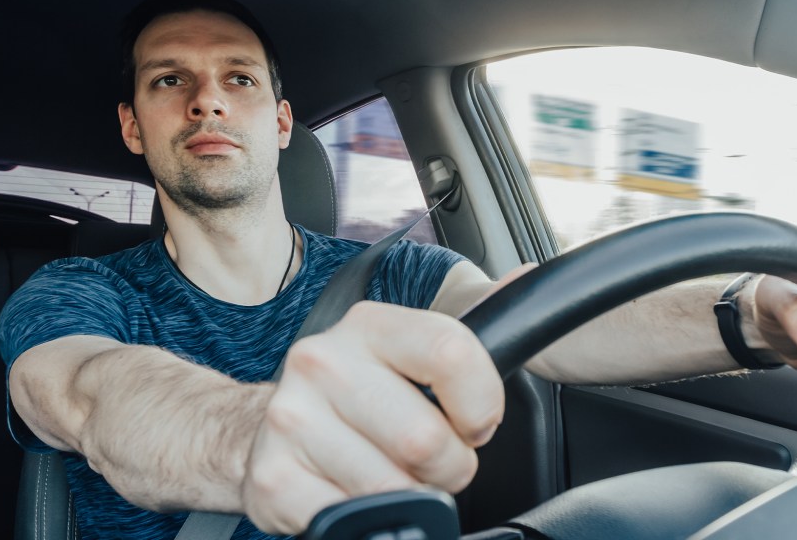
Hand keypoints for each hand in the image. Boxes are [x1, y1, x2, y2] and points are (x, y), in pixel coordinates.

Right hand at [241, 301, 503, 534]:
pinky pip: (351, 519)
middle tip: (434, 461)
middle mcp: (323, 361)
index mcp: (368, 325)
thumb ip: (467, 331)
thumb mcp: (407, 351)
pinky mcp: (273, 478)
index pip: (451, 354)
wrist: (270, 429)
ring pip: (393, 488)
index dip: (481, 404)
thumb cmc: (358, 396)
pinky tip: (352, 491)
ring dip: (409, 496)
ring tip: (392, 475)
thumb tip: (526, 282)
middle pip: (426, 439)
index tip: (474, 422)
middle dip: (449, 466)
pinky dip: (366, 520)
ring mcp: (292, 419)